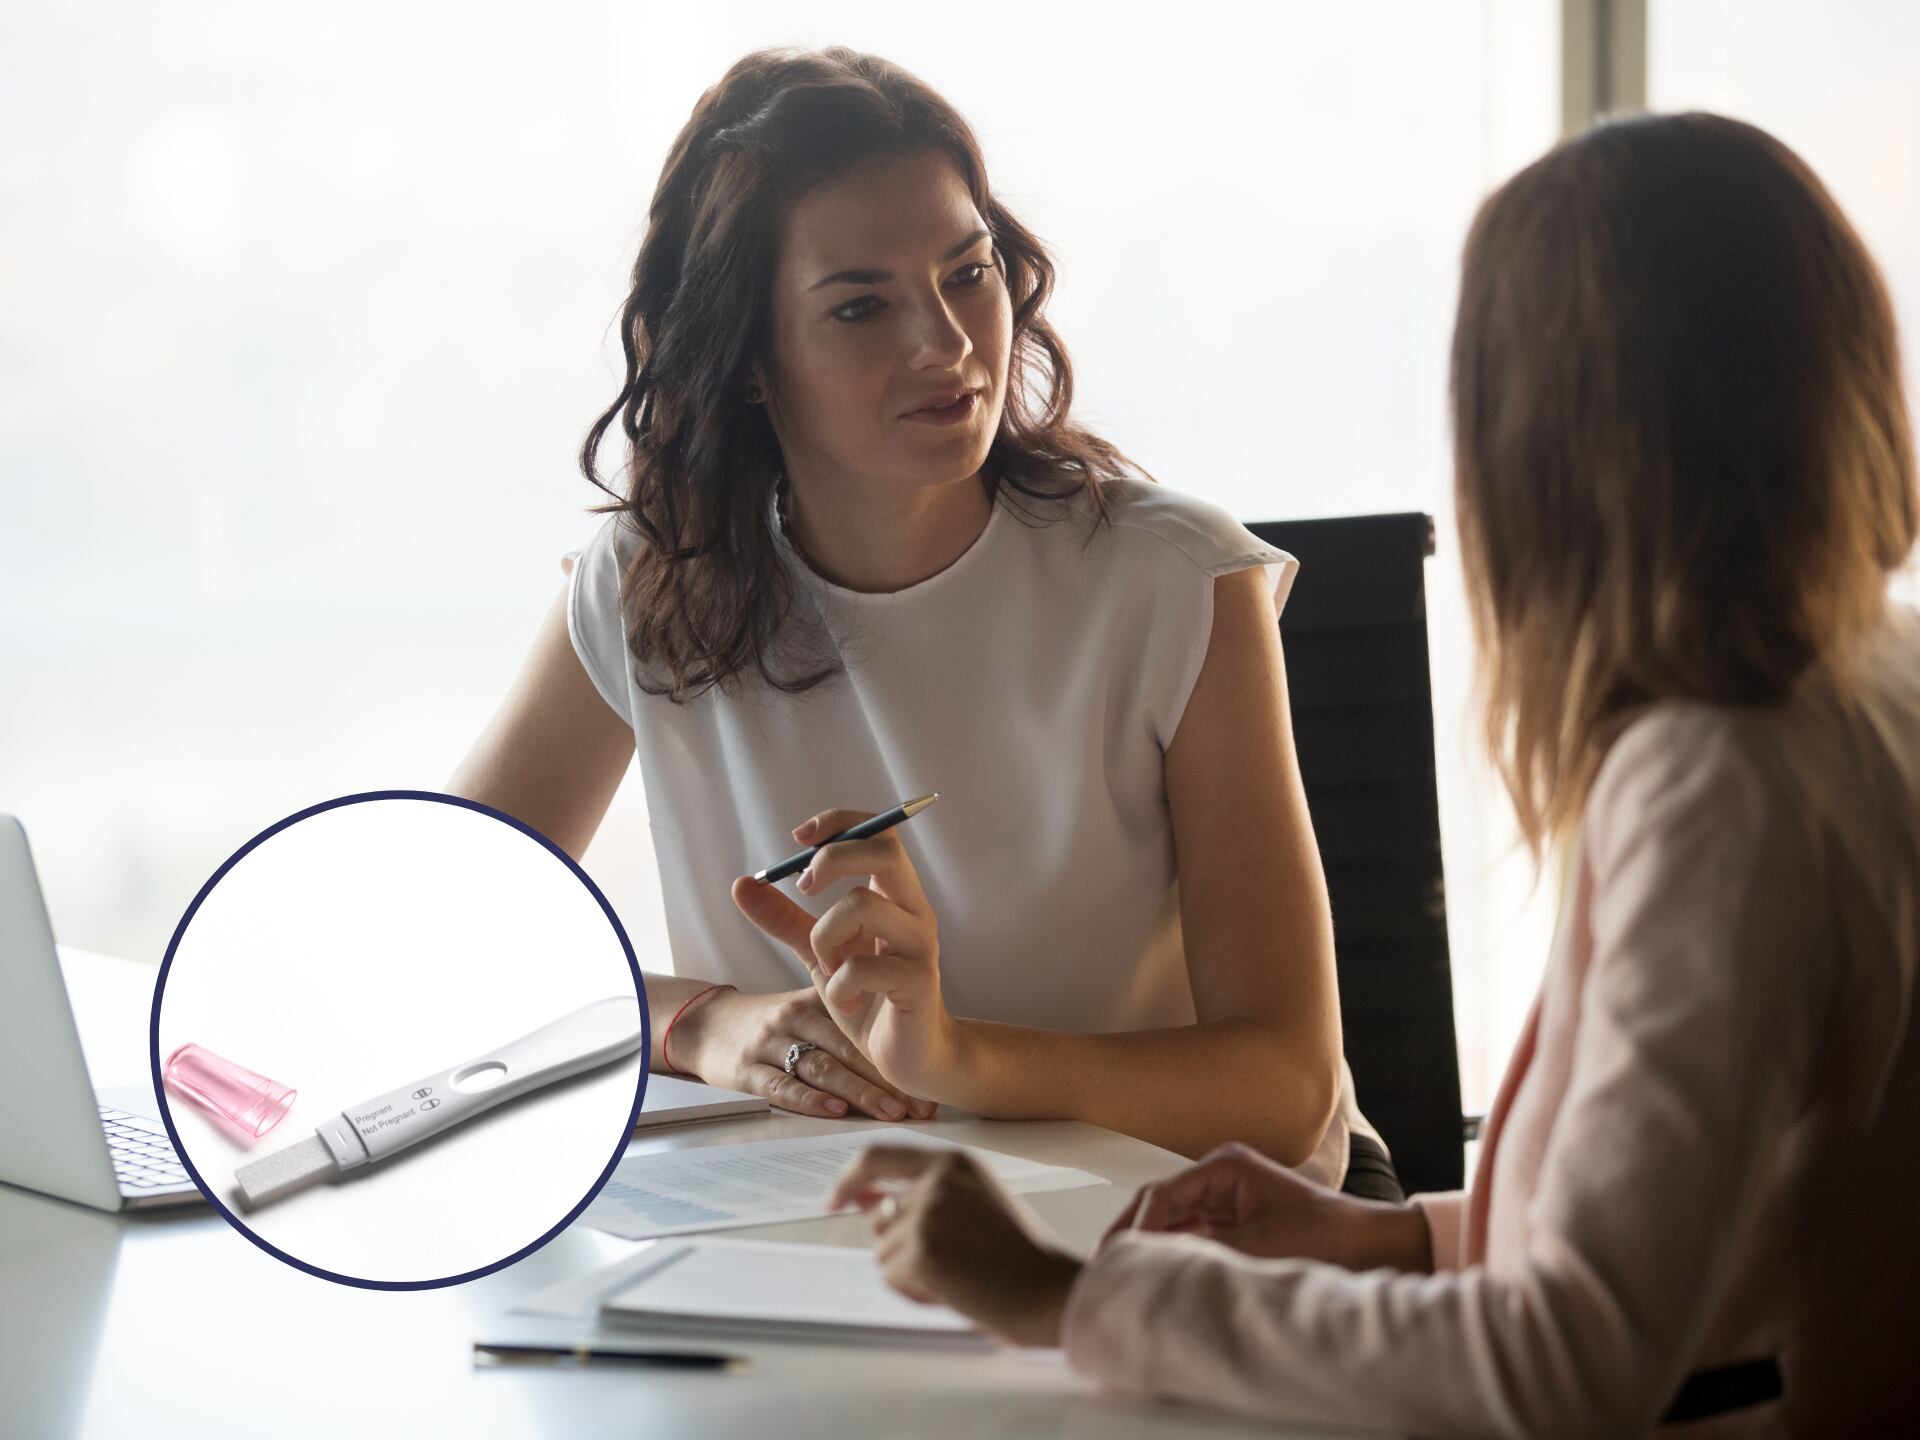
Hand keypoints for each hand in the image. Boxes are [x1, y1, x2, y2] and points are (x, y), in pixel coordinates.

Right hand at [671, 984, 934, 1121]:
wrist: (704, 1023)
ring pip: (821, 1068)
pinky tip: (835, 1111)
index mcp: (818, 1001)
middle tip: (921, 1104)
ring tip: (892, 1110)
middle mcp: (796, 1018)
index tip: (928, 1082)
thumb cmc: (770, 1021)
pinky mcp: (746, 1070)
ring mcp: (770, 1044)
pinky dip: (809, 1099)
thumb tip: (908, 1046)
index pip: (864, 1027)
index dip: (897, 1055)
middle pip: (849, 1049)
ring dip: (859, 1092)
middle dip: (888, 1078)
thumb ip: (851, 1017)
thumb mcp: (808, 1004)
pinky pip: (780, 1086)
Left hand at [732, 808, 957, 1097]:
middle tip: (804, 888)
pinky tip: (845, 1004)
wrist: (911, 1057)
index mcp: (894, 896)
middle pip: (884, 851)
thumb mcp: (820, 953)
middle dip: (833, 860)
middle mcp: (913, 911)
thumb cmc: (871, 999)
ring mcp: (920, 945)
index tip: (799, 838)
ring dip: (826, 937)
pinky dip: (839, 986)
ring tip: (828, 970)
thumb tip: (742, 884)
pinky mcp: (918, 983)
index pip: (879, 832)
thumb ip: (785, 919)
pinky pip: (863, 967)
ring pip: (863, 906)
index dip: (839, 822)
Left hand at [827, 1145, 1083, 1347]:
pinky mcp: (920, 1251)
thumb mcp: (973, 1203)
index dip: (850, 1179)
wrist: (1047, 1288)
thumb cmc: (1018, 1253)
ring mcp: (926, 1214)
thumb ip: (922, 1194)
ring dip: (911, 1272)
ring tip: (959, 1275)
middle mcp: (936, 1180)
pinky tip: (954, 1290)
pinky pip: (892, 1277)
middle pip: (880, 1217)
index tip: (834, 1199)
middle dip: (898, 1247)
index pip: (879, 1156)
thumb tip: (861, 1202)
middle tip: (946, 1265)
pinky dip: (915, 1292)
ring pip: (883, 1252)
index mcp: (953, 1161)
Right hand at [1101, 1141, 1432, 1272]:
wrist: (1373, 1246)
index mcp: (1225, 1166)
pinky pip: (1196, 1233)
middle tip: (1110, 1266)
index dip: (1133, 1228)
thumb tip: (1154, 1263)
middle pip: (1163, 1204)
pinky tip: (1166, 1273)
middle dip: (1137, 1234)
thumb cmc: (1328, 1235)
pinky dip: (1179, 1251)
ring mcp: (1231, 1197)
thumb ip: (1200, 1251)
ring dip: (1156, 1244)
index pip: (1160, 1195)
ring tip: (1132, 1272)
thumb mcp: (1255, 1246)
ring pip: (1176, 1220)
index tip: (1115, 1257)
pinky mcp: (1240, 1219)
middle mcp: (1224, 1175)